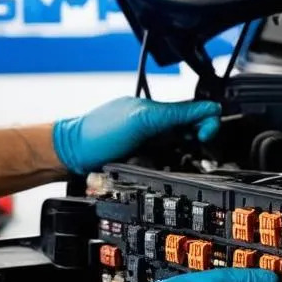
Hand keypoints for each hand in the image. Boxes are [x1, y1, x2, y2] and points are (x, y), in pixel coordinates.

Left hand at [52, 96, 220, 174]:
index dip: (208, 124)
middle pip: (191, 134)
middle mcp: (156, 125)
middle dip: (194, 145)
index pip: (197, 112)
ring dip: (179, 159)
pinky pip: (163, 165)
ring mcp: (148, 143)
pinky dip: (164, 169)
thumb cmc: (99, 134)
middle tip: (188, 153)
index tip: (203, 138)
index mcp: (158, 110)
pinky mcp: (141, 160)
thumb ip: (176, 114)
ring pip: (179, 152)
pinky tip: (155, 170)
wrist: (72, 155)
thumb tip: (210, 110)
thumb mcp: (143, 121)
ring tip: (167, 162)